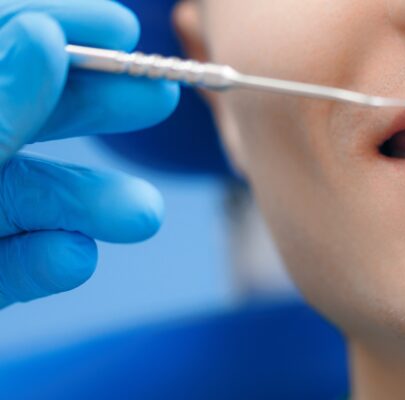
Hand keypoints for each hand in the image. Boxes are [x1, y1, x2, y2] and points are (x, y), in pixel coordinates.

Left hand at [0, 0, 178, 307]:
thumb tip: (42, 36)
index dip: (55, 24)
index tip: (119, 26)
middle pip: (20, 113)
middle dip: (93, 107)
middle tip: (159, 98)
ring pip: (21, 196)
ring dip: (88, 204)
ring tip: (142, 217)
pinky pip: (5, 263)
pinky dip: (42, 262)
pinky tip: (72, 258)